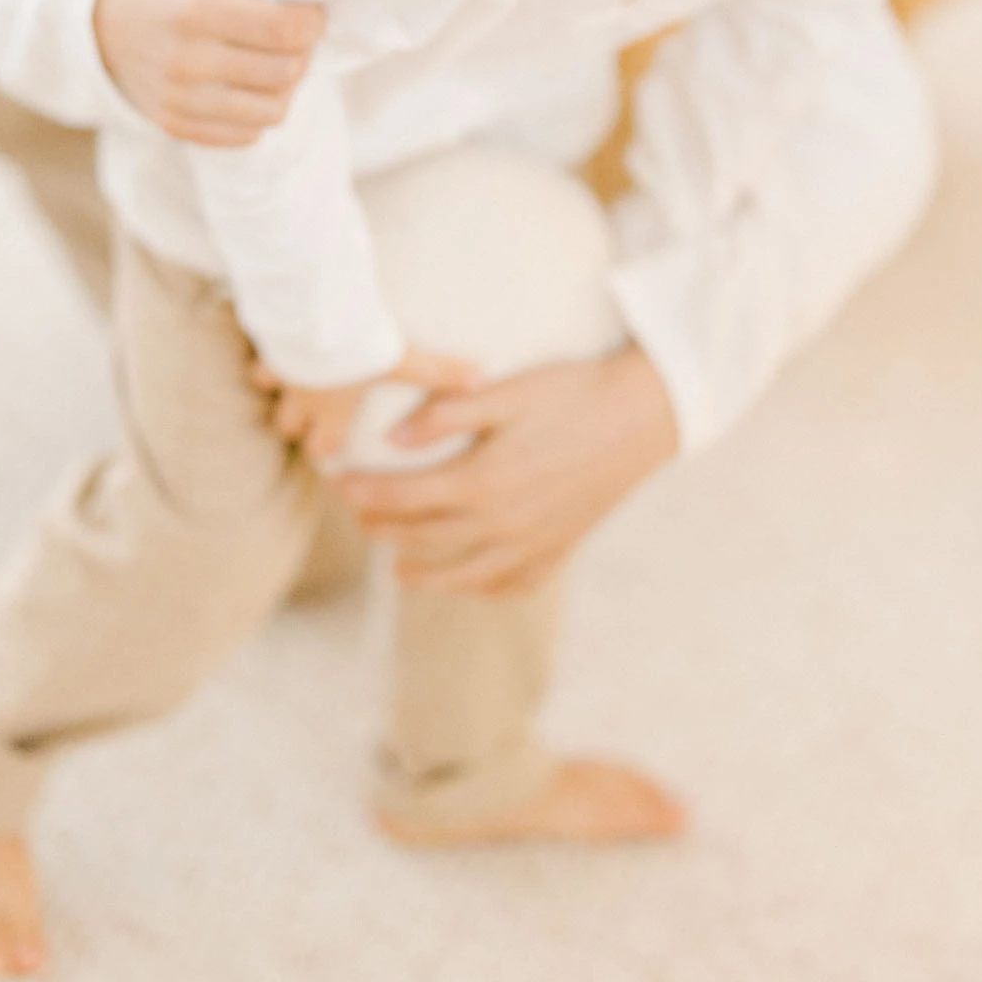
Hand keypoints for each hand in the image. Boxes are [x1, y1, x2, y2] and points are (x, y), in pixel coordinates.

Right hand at [93, 0, 323, 144]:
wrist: (95, 19)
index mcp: (195, 7)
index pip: (284, 30)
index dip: (313, 22)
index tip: (310, 10)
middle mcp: (186, 60)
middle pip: (284, 73)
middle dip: (303, 52)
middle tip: (296, 34)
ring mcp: (178, 98)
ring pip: (270, 111)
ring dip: (285, 86)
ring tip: (277, 60)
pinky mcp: (175, 124)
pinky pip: (245, 135)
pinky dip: (258, 112)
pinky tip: (251, 84)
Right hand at [268, 348, 482, 464]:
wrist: (311, 312)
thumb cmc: (357, 344)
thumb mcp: (404, 359)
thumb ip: (440, 373)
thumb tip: (479, 379)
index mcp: (334, 411)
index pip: (325, 447)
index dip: (329, 453)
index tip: (333, 457)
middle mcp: (303, 398)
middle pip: (291, 426)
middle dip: (299, 427)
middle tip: (307, 426)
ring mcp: (280, 372)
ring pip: (270, 392)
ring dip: (279, 390)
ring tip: (286, 384)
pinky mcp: (267, 341)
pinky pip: (260, 353)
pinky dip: (267, 352)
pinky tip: (274, 340)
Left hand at [330, 345, 678, 596]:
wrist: (643, 417)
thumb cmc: (572, 394)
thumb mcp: (504, 393)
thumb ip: (445, 415)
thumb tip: (392, 440)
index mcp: (482, 481)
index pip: (402, 498)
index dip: (363, 494)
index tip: (338, 485)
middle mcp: (502, 524)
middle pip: (424, 537)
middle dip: (382, 528)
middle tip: (356, 517)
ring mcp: (533, 543)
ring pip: (462, 574)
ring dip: (422, 572)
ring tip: (397, 568)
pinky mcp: (560, 548)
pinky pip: (511, 583)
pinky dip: (482, 588)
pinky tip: (468, 581)